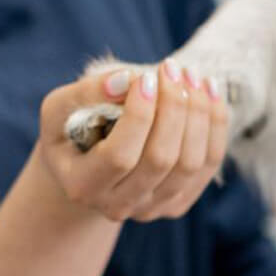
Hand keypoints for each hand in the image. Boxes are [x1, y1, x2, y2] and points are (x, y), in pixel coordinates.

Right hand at [37, 59, 228, 222]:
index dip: (139, 114)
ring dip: (199, 112)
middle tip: (172, 68)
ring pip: (190, 163)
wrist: (88, 161)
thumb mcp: (60, 108)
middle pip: (160, 159)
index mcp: (83, 186)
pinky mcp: (180, 201)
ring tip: (191, 74)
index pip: (119, 156)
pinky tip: (208, 90)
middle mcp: (117, 206)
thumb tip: (127, 81)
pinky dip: (215, 123)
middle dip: (173, 107)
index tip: (146, 77)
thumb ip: (85, 93)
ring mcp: (152, 208)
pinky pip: (209, 164)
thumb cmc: (72, 128)